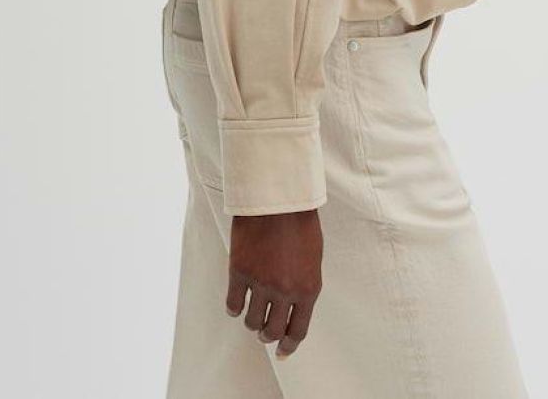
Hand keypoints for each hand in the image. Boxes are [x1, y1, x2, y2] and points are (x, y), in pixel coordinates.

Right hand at [226, 208, 323, 357]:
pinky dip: (234, 308)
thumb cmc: (300, 221)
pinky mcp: (239, 271)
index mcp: (308, 288)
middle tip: (264, 331)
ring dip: (252, 321)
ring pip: (251, 321)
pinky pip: (233, 304)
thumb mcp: (313, 257)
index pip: (298, 330)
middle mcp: (285, 291)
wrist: (278, 196)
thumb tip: (295, 305)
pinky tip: (236, 303)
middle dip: (268, 335)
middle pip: (272, 331)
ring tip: (252, 314)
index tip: (283, 351)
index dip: (289, 345)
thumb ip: (304, 283)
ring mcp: (261, 283)